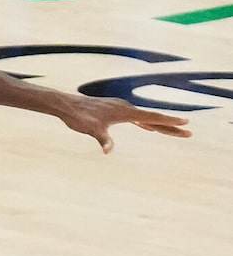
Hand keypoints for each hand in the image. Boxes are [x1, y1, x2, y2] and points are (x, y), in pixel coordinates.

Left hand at [54, 94, 191, 149]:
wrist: (67, 105)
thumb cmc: (79, 117)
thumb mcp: (91, 129)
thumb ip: (103, 139)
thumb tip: (108, 150)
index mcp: (126, 112)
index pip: (152, 118)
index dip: (169, 122)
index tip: (186, 123)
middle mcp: (126, 108)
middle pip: (154, 118)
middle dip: (172, 126)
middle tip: (189, 133)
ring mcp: (121, 108)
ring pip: (146, 118)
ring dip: (161, 125)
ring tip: (175, 131)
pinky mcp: (114, 110)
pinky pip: (135, 118)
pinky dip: (146, 123)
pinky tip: (149, 127)